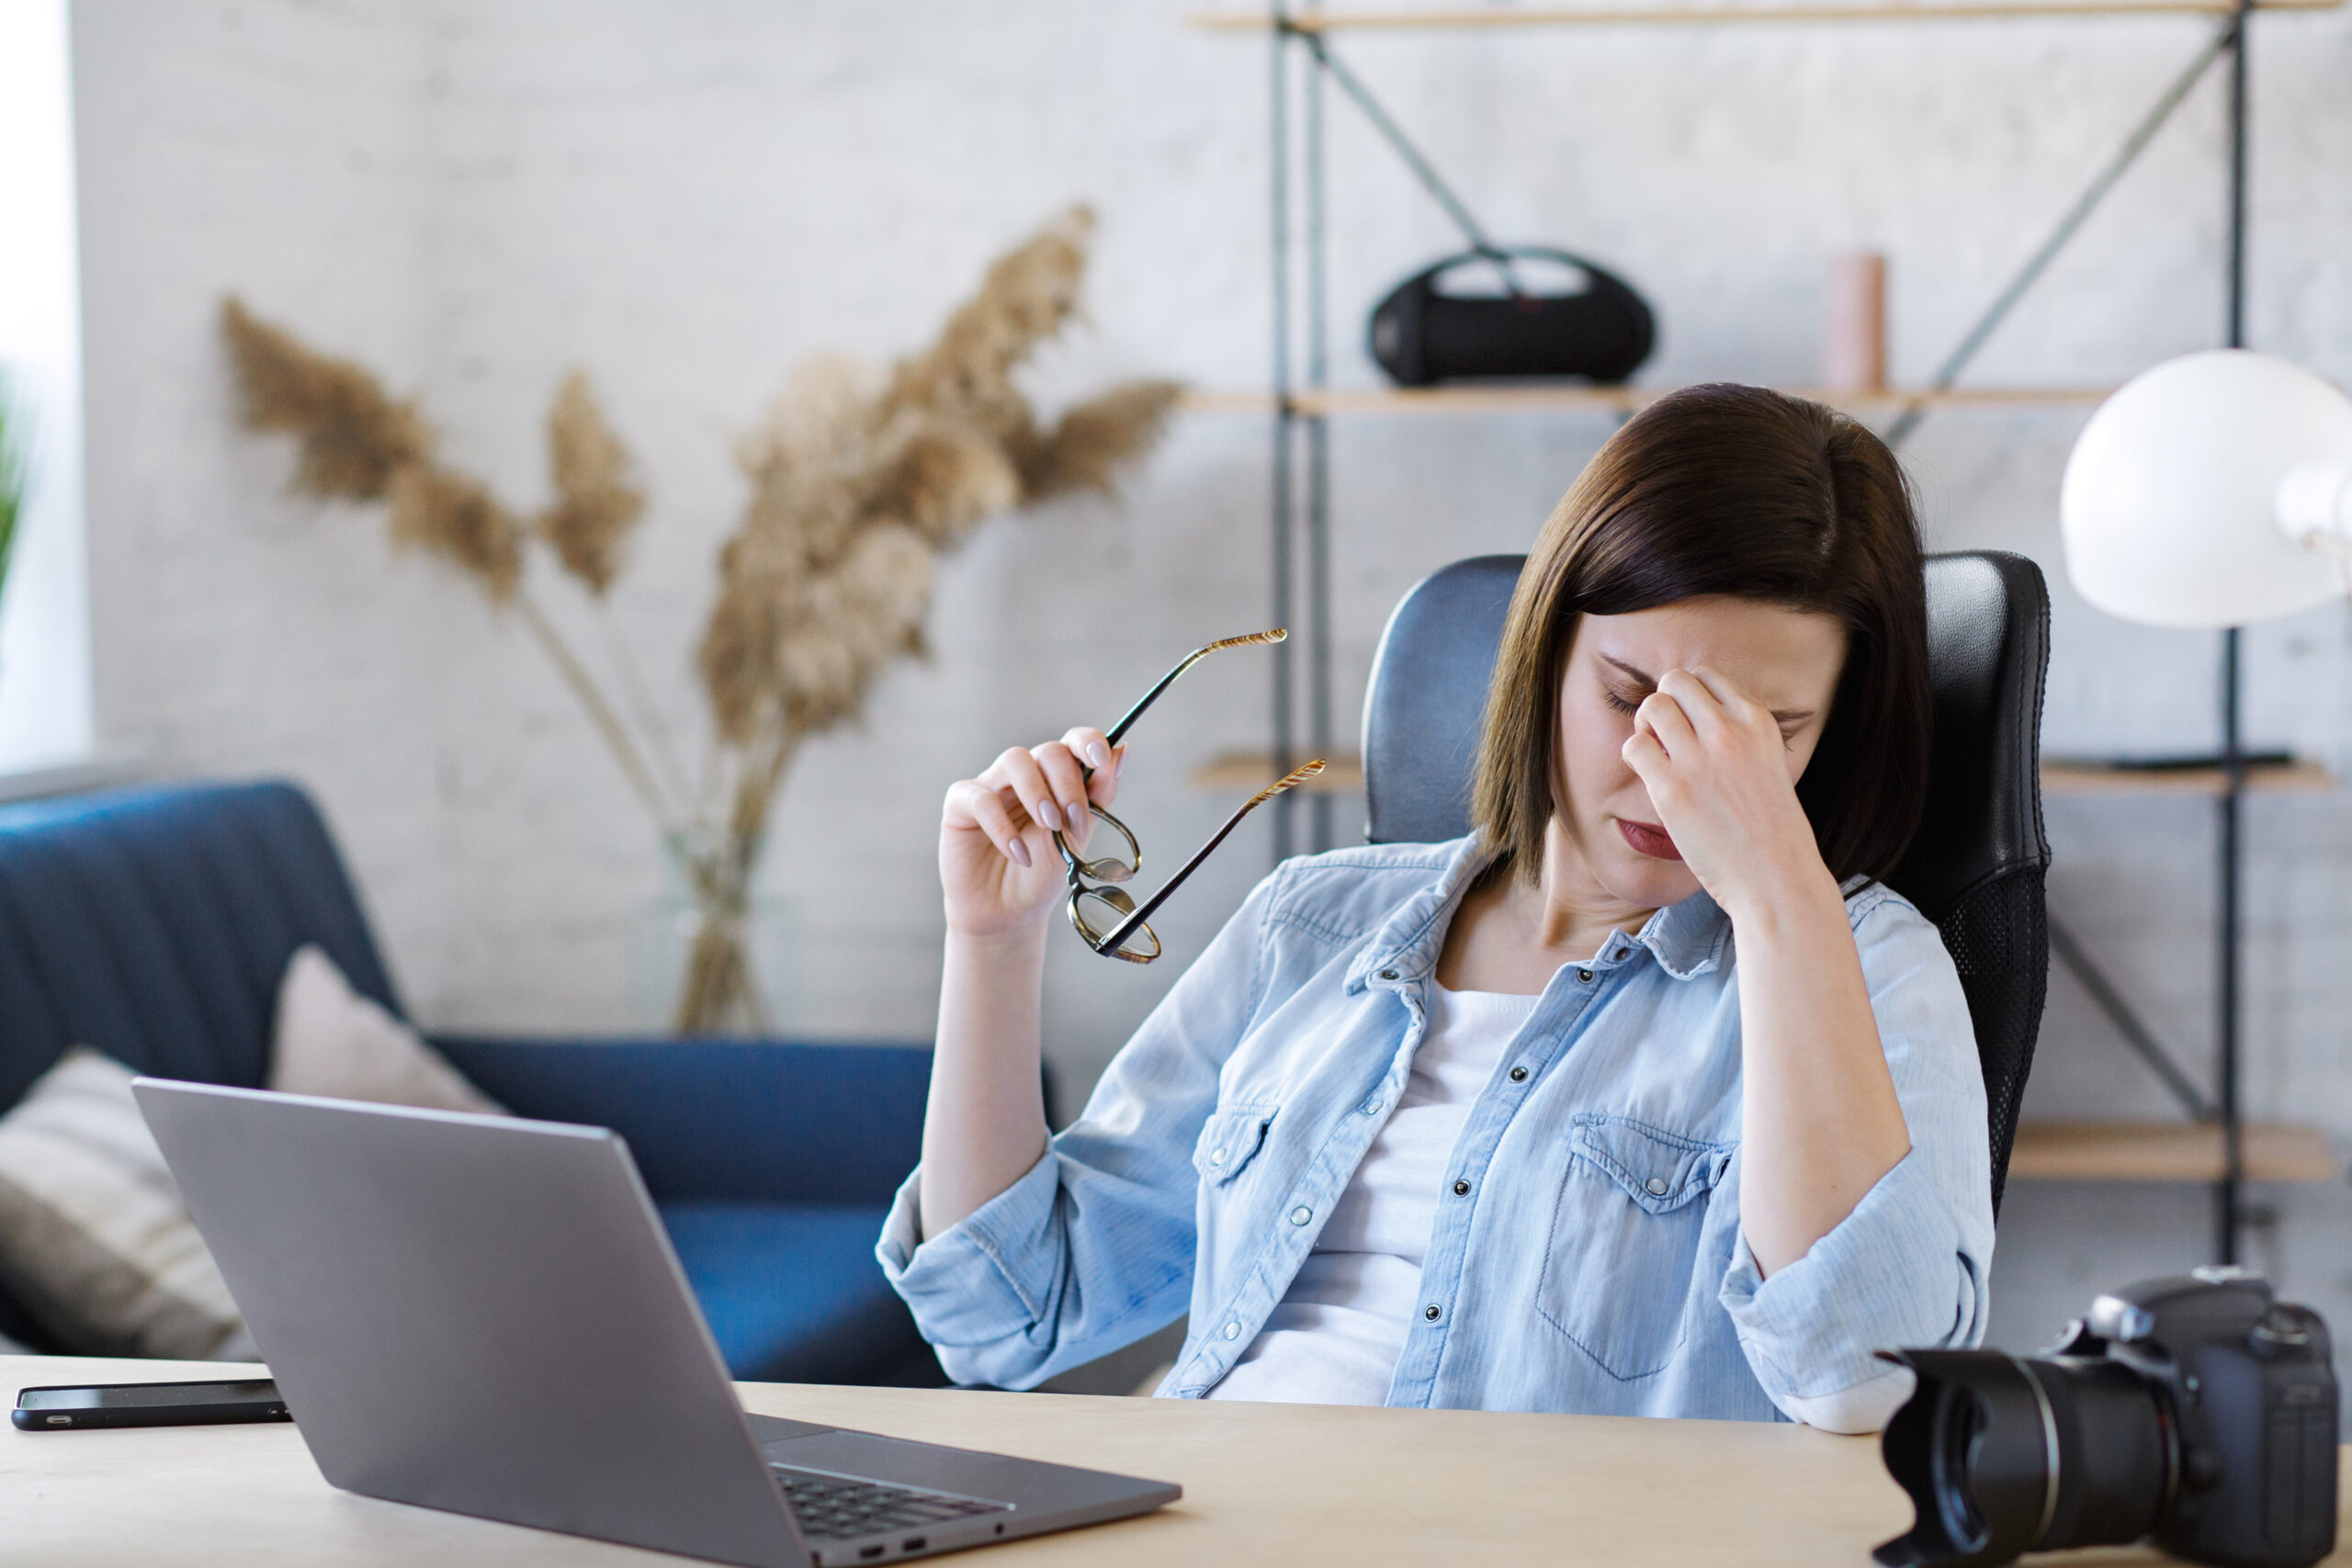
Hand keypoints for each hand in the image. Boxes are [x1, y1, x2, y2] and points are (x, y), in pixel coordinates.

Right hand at [941, 727, 1126, 939]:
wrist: (1009, 913)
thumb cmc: (1042, 873)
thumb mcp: (1077, 837)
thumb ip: (1098, 797)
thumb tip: (1121, 752)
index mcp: (1056, 778)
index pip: (1073, 742)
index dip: (1088, 741)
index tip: (1101, 758)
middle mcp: (1025, 775)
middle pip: (1048, 751)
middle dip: (1068, 784)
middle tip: (1072, 821)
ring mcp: (991, 785)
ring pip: (1014, 760)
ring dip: (1038, 792)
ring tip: (1049, 827)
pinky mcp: (961, 805)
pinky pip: (981, 798)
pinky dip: (1003, 827)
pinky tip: (1019, 855)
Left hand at [1619, 667, 1833, 917]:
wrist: (1777, 878)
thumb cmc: (1773, 830)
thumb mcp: (1772, 764)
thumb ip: (1742, 737)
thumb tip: (1703, 719)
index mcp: (1758, 722)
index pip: (1707, 676)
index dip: (1689, 696)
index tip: (1690, 723)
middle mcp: (1729, 732)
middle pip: (1674, 681)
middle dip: (1664, 702)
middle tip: (1665, 735)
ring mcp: (1700, 760)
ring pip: (1651, 706)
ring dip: (1645, 726)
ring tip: (1656, 754)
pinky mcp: (1672, 791)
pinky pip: (1635, 746)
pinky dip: (1635, 756)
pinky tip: (1651, 778)